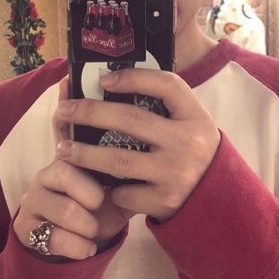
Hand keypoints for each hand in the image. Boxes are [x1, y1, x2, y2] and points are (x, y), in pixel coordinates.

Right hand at [13, 78, 131, 259]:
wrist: (73, 245)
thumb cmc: (101, 206)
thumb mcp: (116, 182)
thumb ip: (128, 155)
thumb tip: (155, 124)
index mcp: (69, 154)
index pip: (64, 128)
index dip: (69, 119)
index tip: (77, 108)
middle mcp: (47, 171)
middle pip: (65, 169)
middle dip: (90, 192)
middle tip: (103, 201)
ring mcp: (33, 197)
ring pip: (63, 209)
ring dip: (86, 223)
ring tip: (95, 228)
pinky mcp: (26, 226)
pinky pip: (55, 238)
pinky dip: (78, 247)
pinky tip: (88, 249)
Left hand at [57, 68, 220, 221]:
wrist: (215, 198)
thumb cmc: (192, 151)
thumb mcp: (189, 123)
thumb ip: (164, 106)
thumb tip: (111, 84)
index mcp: (195, 116)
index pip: (166, 85)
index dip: (133, 78)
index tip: (104, 80)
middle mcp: (187, 142)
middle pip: (131, 119)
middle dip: (90, 112)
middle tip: (64, 110)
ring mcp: (175, 172)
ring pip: (118, 159)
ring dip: (84, 153)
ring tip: (63, 149)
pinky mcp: (164, 200)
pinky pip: (124, 192)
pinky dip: (109, 188)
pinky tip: (99, 184)